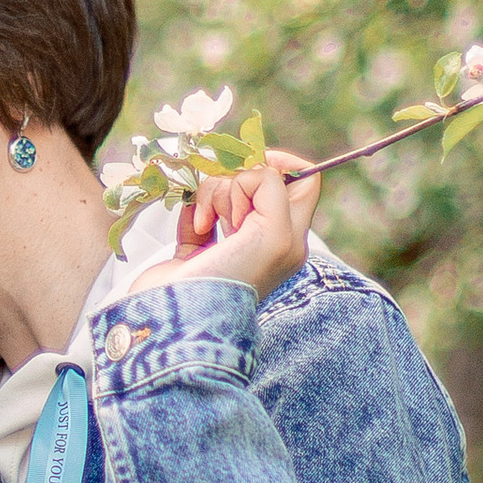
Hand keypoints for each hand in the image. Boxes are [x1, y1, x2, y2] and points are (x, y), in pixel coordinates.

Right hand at [131, 148, 320, 305]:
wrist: (180, 318)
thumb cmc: (232, 281)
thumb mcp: (274, 233)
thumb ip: (271, 190)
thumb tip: (250, 174)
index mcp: (290, 238)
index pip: (302, 181)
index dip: (280, 164)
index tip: (254, 167)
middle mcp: (264, 239)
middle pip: (255, 181)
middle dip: (236, 183)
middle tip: (231, 214)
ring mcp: (228, 243)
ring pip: (222, 192)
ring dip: (210, 198)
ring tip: (205, 226)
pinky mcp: (195, 249)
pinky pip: (193, 211)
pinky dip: (190, 211)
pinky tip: (193, 229)